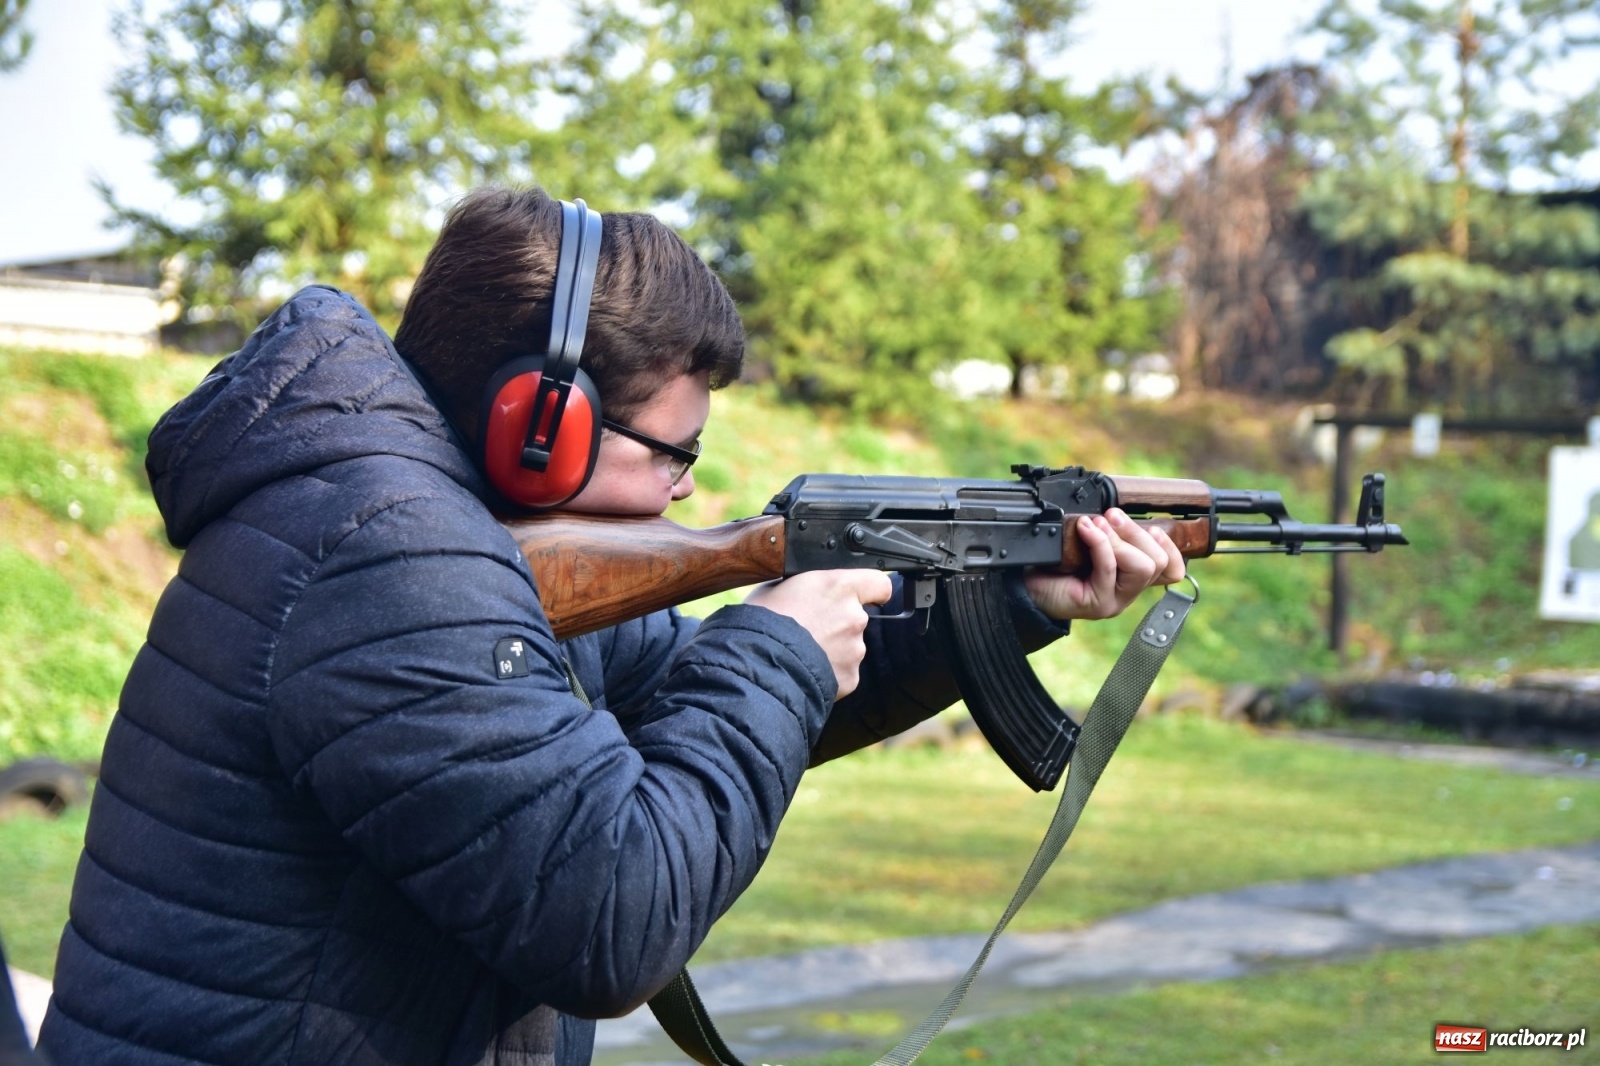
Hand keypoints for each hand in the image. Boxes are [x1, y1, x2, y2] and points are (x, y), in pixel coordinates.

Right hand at [745, 570, 893, 698]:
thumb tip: (810, 588)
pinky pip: (843, 671)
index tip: (866, 596)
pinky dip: (829, 672)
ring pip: (850, 646)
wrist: (755, 665)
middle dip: (839, 623)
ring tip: (801, 652)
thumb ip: (808, 585)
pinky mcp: (850, 678)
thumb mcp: (778, 586)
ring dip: (833, 649)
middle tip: (809, 630)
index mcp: (839, 587)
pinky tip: (805, 669)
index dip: (872, 591)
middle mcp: (854, 617)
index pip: (879, 584)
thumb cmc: (760, 622)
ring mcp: (855, 650)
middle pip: (857, 617)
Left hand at [1023, 509, 1185, 620]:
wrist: (1024, 586)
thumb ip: (1110, 532)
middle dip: (1138, 532)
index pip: (1173, 569)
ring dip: (1120, 539)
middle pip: (1160, 562)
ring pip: (1142, 567)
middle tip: (1113, 515)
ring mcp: (1115, 600)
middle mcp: (1128, 591)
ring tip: (1097, 523)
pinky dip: (1099, 543)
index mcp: (1132, 576)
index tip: (1152, 527)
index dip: (1171, 546)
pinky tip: (1084, 529)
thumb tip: (1118, 509)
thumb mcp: (1088, 542)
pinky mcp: (1098, 603)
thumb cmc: (1054, 563)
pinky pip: (1109, 568)